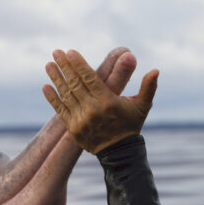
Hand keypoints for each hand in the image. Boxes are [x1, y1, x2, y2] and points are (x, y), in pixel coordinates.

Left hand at [42, 49, 158, 153]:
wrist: (120, 152)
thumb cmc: (131, 125)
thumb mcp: (142, 106)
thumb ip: (148, 87)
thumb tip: (156, 70)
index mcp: (108, 101)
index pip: (89, 78)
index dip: (78, 64)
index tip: (70, 51)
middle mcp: (92, 109)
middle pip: (75, 83)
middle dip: (64, 66)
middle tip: (56, 52)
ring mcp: (81, 120)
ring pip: (66, 95)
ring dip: (56, 78)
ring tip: (49, 65)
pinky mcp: (73, 128)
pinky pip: (60, 110)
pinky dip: (53, 98)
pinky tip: (46, 86)